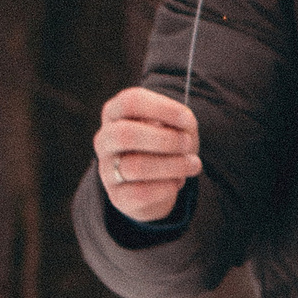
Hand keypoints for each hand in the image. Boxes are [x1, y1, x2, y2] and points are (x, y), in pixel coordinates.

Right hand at [95, 87, 199, 223]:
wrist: (157, 184)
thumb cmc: (166, 145)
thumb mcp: (176, 127)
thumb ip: (181, 122)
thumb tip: (184, 126)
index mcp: (115, 113)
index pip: (131, 101)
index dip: (162, 108)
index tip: (187, 119)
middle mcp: (105, 139)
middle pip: (125, 134)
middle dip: (165, 140)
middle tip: (188, 144)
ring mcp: (107, 168)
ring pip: (135, 167)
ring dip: (173, 166)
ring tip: (193, 165)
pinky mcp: (118, 196)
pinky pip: (141, 193)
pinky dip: (166, 188)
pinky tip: (177, 182)